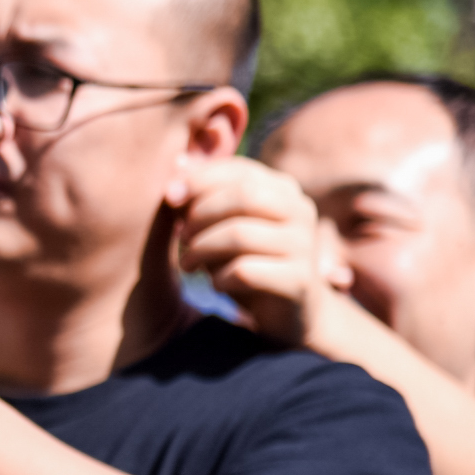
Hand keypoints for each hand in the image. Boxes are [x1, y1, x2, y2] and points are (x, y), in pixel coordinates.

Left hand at [173, 157, 349, 345]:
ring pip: (239, 234)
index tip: (169, 197)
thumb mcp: (219, 225)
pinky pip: (244, 271)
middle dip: (200, 215)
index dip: (199, 179)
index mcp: (282, 189)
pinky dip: (219, 278)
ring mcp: (305, 245)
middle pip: (243, 196)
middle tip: (181, 237)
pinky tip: (217, 284)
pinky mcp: (299, 281)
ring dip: (201, 249)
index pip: (238, 169)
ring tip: (188, 263)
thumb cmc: (245, 260)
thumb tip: (178, 162)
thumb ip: (201, 195)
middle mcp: (301, 210)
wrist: (288, 313)